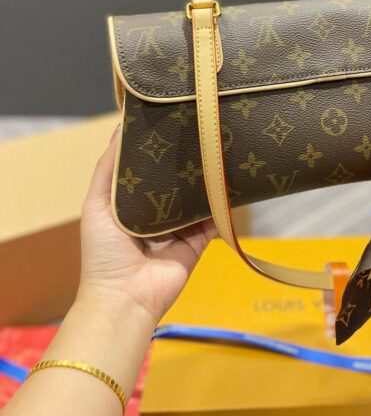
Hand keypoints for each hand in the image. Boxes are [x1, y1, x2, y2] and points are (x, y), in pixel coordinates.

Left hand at [78, 126, 215, 324]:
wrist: (125, 297)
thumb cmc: (104, 252)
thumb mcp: (96, 205)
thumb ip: (107, 170)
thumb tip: (120, 128)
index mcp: (131, 203)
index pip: (148, 169)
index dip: (157, 148)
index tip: (170, 118)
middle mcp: (157, 212)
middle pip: (175, 180)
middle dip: (185, 160)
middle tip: (200, 129)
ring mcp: (180, 226)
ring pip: (197, 196)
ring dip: (205, 177)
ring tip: (218, 147)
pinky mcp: (198, 239)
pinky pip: (213, 217)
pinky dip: (221, 201)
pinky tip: (230, 178)